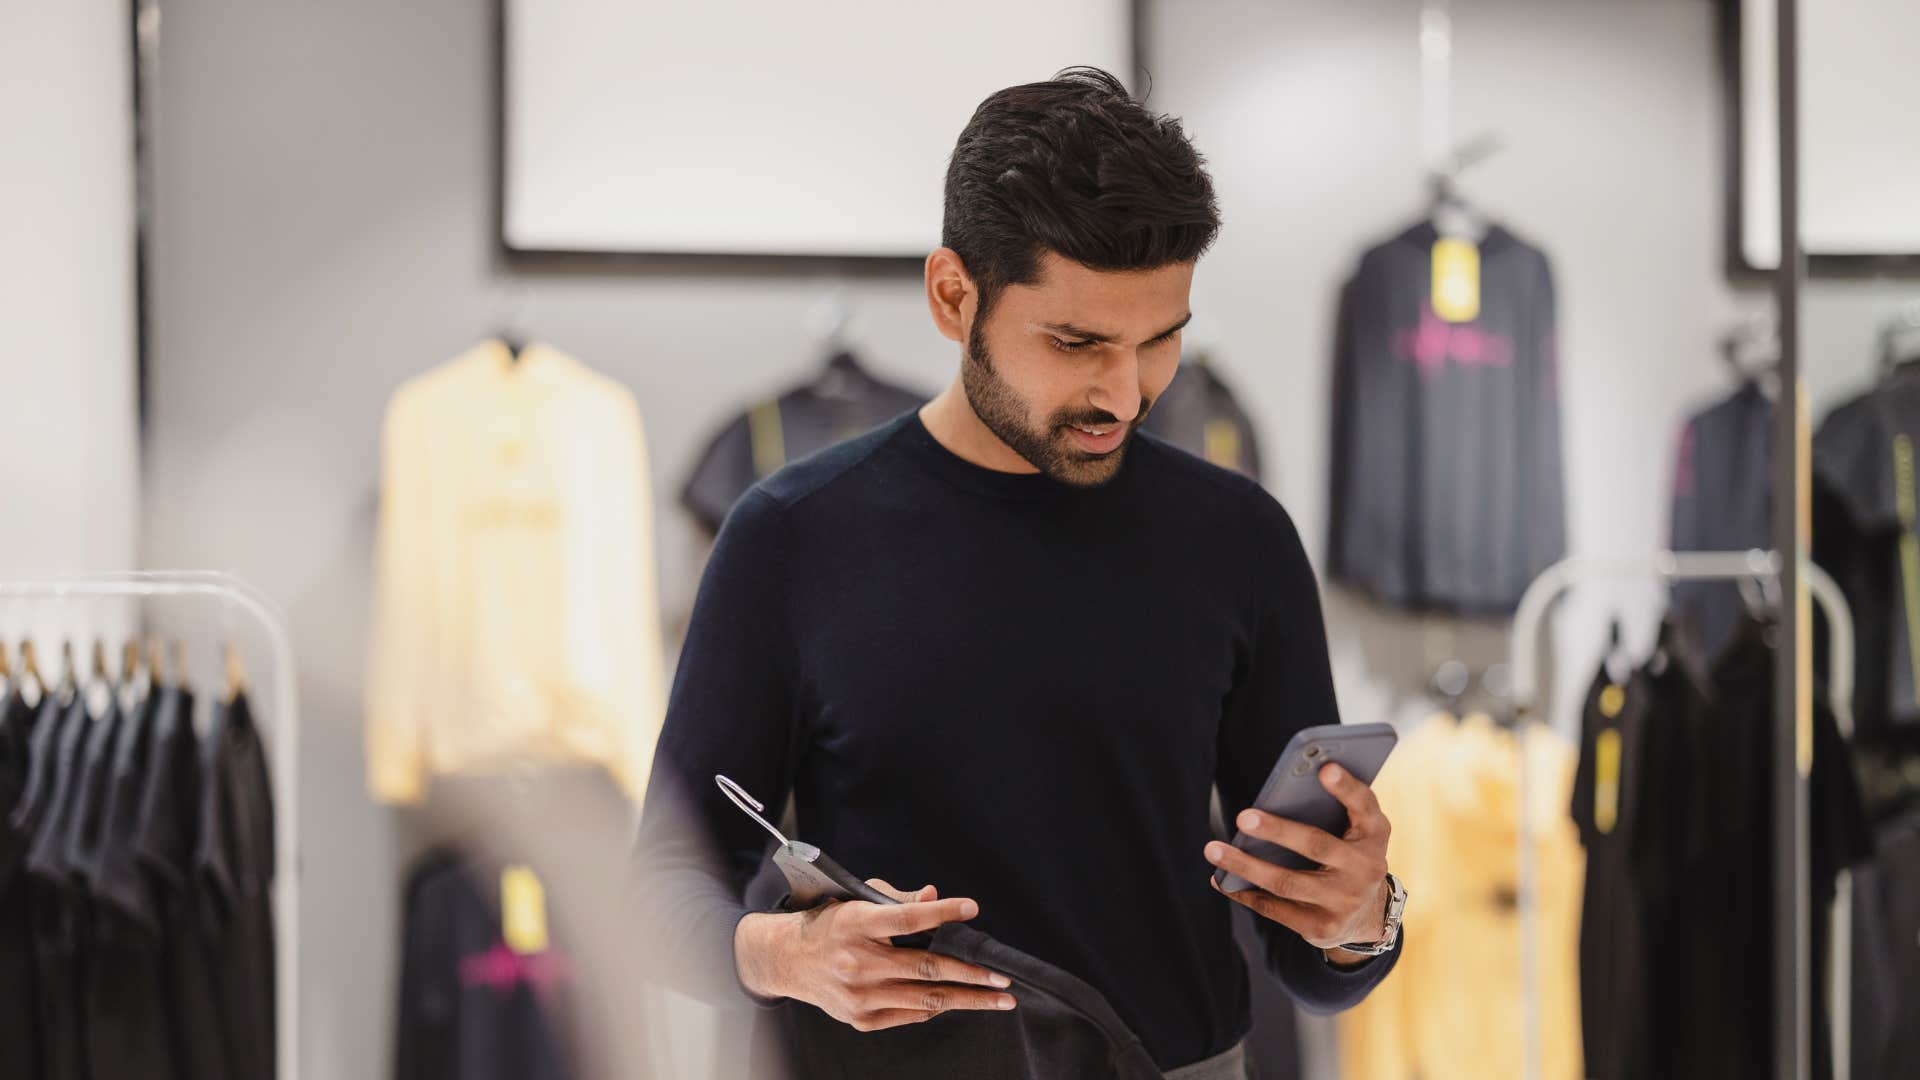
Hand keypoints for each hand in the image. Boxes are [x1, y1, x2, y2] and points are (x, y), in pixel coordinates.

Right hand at [733, 878, 1017, 1030]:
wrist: (787, 960)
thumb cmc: (831, 922)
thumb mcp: (856, 899)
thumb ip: (899, 900)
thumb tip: (936, 898)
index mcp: (855, 923)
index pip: (906, 918)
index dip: (941, 913)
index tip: (972, 908)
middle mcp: (857, 962)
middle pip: (925, 967)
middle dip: (971, 974)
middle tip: (1003, 978)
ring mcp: (858, 995)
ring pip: (925, 999)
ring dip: (967, 999)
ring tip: (997, 999)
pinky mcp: (860, 1018)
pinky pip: (910, 1014)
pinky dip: (935, 1007)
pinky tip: (957, 1001)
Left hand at [1203, 763, 1392, 959]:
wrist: (1368, 916)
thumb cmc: (1349, 855)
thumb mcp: (1355, 831)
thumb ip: (1332, 808)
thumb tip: (1277, 793)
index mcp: (1374, 833)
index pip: (1364, 805)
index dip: (1346, 786)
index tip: (1324, 767)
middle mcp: (1366, 868)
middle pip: (1316, 846)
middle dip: (1277, 830)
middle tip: (1243, 816)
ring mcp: (1345, 901)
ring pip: (1287, 882)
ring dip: (1245, 865)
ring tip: (1213, 849)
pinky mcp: (1323, 927)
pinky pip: (1275, 909)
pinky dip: (1245, 893)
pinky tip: (1222, 879)